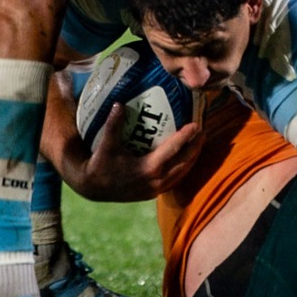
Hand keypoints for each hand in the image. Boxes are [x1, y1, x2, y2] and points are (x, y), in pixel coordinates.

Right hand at [68, 105, 204, 201]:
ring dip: (192, 158)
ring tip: (199, 143)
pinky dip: (183, 168)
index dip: (185, 137)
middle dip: (195, 147)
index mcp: (147, 168)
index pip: (173, 150)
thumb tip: (119, 103)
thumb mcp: (106, 144)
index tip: (196, 124)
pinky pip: (175, 180)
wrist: (93, 189)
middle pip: (184, 163)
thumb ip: (113, 124)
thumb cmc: (100, 164)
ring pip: (182, 173)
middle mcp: (156, 181)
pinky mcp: (154, 193)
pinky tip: (186, 158)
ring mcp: (156, 189)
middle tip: (203, 131)